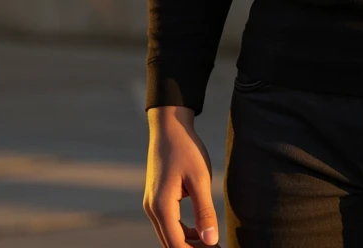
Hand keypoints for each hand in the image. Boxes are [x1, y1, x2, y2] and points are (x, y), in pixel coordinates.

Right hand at [144, 106, 219, 247]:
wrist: (169, 126)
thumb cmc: (186, 149)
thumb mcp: (200, 179)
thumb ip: (204, 211)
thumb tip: (211, 241)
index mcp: (161, 206)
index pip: (176, 245)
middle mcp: (152, 209)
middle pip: (170, 243)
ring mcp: (151, 204)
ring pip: (168, 235)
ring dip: (188, 242)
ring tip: (211, 243)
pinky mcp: (156, 198)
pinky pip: (168, 223)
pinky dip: (182, 231)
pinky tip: (200, 229)